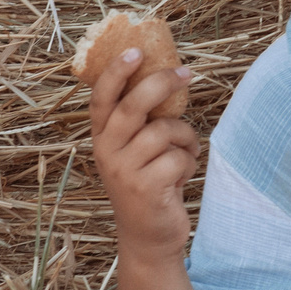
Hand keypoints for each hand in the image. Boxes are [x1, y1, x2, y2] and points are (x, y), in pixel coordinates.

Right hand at [89, 46, 198, 263]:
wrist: (148, 238)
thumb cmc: (149, 184)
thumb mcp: (136, 152)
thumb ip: (142, 122)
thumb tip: (168, 78)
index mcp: (102, 138)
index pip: (102, 99)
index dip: (116, 73)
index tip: (135, 51)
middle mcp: (107, 152)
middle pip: (133, 106)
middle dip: (161, 84)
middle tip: (186, 73)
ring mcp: (124, 171)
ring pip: (164, 132)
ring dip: (184, 138)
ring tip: (184, 154)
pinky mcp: (146, 187)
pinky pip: (178, 158)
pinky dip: (188, 164)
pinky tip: (180, 178)